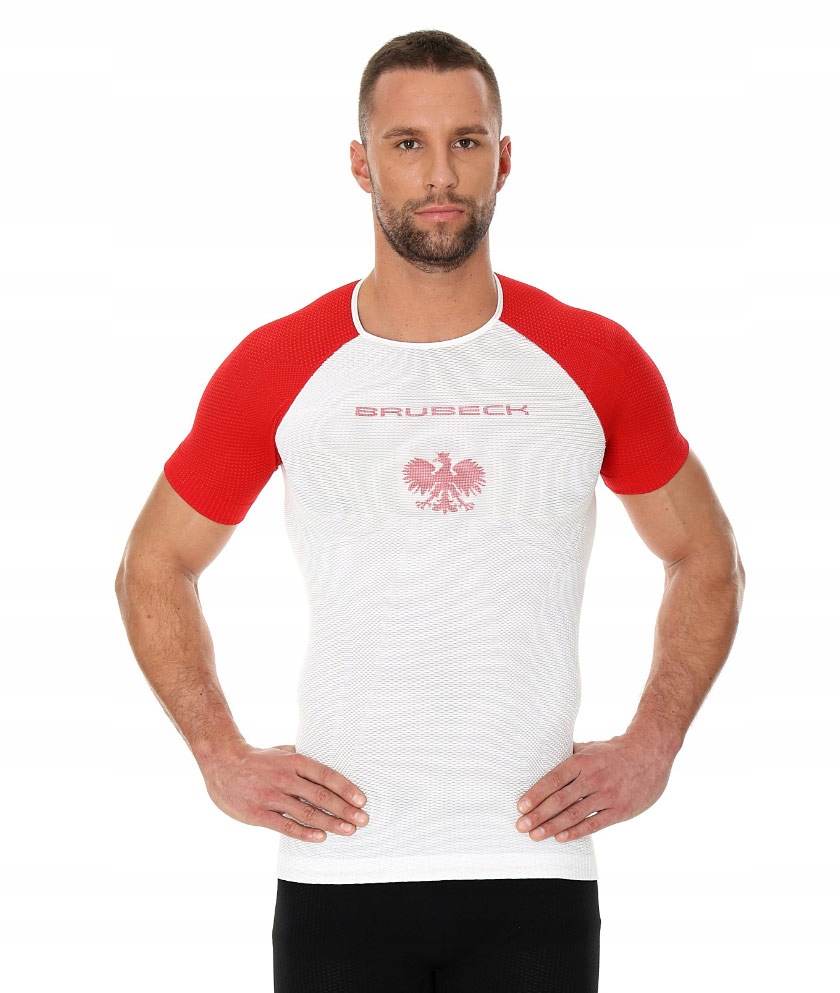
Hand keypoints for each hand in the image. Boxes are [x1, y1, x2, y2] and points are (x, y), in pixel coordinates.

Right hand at [201, 743, 368, 841]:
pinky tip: (321, 837)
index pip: (326, 775)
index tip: (362, 800)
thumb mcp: (283, 752)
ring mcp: (272, 796)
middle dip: (345, 810)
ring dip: (331, 823)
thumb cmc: (259, 759)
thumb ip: (304, 760)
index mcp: (294, 761)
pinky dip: (305, 833)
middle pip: (321, 796)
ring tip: (348, 830)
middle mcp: (285, 778)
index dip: (346, 788)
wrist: (223, 764)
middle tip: (363, 820)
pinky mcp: (259, 814)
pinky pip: (286, 826)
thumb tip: (330, 766)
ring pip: (307, 813)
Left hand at [515, 733, 672, 842]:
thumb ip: (569, 755)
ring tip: (535, 836)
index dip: (535, 794)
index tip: (520, 807)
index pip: (553, 779)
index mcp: (582, 761)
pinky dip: (576, 832)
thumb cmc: (614, 751)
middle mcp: (593, 778)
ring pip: (574, 814)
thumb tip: (543, 757)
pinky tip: (560, 838)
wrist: (650, 754)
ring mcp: (607, 795)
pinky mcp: (620, 810)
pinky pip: (594, 824)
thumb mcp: (590, 747)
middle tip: (520, 826)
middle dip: (538, 815)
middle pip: (560, 799)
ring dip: (552, 827)